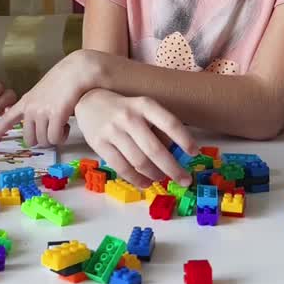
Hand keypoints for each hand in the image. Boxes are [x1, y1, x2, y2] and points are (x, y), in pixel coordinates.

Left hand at [0, 50, 103, 146]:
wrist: (77, 69)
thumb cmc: (64, 80)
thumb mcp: (43, 92)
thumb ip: (37, 106)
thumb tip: (35, 125)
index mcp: (27, 101)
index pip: (8, 118)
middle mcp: (31, 108)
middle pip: (30, 140)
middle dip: (42, 141)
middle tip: (52, 133)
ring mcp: (42, 112)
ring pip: (45, 141)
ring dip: (55, 138)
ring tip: (63, 126)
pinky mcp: (56, 115)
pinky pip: (56, 138)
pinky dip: (62, 136)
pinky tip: (67, 126)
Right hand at [73, 88, 196, 188]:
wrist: (89, 100)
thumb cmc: (124, 108)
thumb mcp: (143, 108)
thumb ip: (158, 128)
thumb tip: (176, 155)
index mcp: (144, 105)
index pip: (169, 123)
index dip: (184, 139)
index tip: (194, 153)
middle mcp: (128, 117)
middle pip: (155, 149)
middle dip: (173, 169)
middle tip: (184, 180)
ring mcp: (112, 131)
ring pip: (139, 161)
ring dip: (155, 175)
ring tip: (162, 178)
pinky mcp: (99, 144)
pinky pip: (122, 167)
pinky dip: (137, 179)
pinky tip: (145, 182)